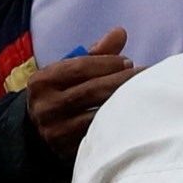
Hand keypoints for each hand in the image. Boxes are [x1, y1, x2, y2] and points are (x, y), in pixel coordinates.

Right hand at [23, 31, 137, 147]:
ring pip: (99, 114)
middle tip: (144, 74)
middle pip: (93, 90)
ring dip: (125, 102)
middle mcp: (46, 106)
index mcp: (42, 81)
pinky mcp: (70, 151)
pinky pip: (101, 135)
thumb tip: (120, 32)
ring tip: (143, 92)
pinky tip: (134, 115)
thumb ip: (94, 54)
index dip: (108, 63)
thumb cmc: (60, 94)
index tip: (129, 62)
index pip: (80, 67)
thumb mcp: (68, 72)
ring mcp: (58, 131)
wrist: (37, 133)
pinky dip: (119, 124)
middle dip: (122, 80)